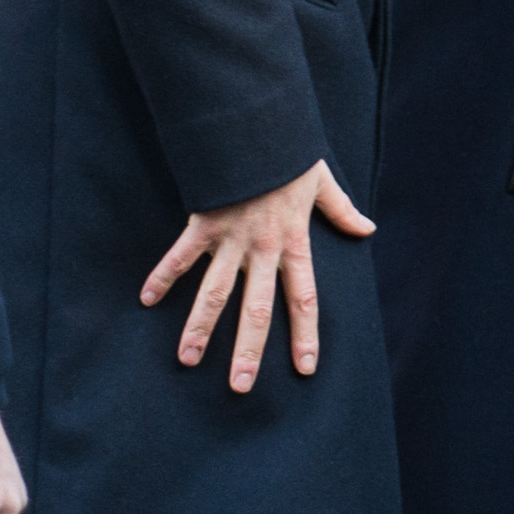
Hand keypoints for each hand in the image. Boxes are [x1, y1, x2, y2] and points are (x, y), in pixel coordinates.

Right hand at [139, 160, 375, 394]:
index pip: (303, 298)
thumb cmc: (288, 154)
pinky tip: (146, 300)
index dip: (304, 333)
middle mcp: (263, 248)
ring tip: (188, 359)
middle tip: (240, 386)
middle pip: (256, 308)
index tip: (304, 368)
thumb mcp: (322, 182)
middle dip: (248, 349)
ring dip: (200, 327)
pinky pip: (180, 255)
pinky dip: (163, 276)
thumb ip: (342, 211)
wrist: (256, 127)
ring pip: (214, 291)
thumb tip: (368, 228)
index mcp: (294, 242)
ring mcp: (231, 238)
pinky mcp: (203, 223)